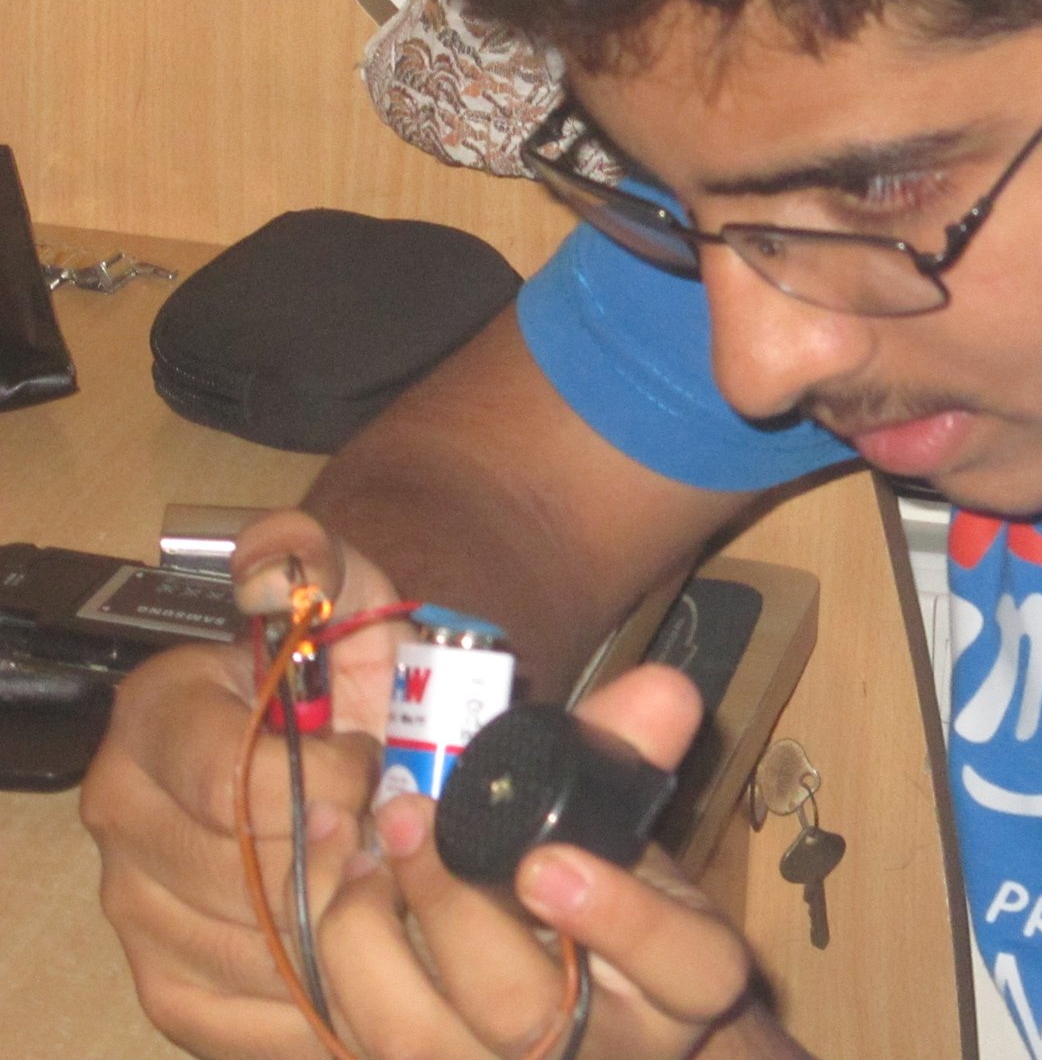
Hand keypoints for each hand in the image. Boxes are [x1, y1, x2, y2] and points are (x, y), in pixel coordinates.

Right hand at [79, 510, 399, 1057]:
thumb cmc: (346, 667)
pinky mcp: (166, 977)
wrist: (348, 729)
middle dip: (337, 862)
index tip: (375, 766)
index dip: (324, 784)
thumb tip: (272, 559)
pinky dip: (308, 1003)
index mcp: (154, 717)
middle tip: (391, 837)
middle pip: (236, 878)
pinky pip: (230, 1019)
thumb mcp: (342, 587)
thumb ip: (308, 555)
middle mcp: (122, 814)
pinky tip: (357, 958)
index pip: (228, 782)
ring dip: (335, 932)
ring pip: (243, 953)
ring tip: (383, 886)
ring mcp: (135, 903)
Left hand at [317, 664, 781, 1057]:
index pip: (686, 967)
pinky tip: (322, 875)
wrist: (582, 1017)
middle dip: (451, 910)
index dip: (623, 919)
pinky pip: (346, 1044)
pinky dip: (319, 960)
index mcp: (682, 988)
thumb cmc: (606, 907)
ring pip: (416, 1044)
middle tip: (406, 814)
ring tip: (357, 849)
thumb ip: (634, 760)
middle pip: (524, 1012)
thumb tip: (664, 686)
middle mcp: (604, 1053)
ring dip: (365, 940)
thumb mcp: (632, 841)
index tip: (548, 861)